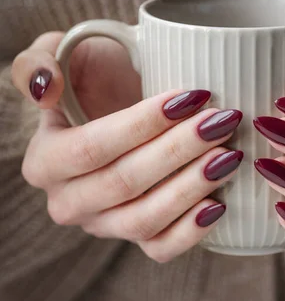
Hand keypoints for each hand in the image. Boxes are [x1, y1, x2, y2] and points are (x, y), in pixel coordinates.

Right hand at [12, 33, 242, 262]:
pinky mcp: (134, 235)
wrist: (118, 99)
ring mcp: (102, 223)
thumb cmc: (95, 73)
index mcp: (44, 159)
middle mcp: (67, 201)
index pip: (92, 148)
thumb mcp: (60, 52)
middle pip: (124, 183)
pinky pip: (159, 248)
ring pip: (144, 219)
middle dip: (178, 151)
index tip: (190, 97)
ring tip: (230, 154)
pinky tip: (220, 202)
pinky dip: (190, 231)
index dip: (142, 125)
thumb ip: (38, 62)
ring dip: (191, 187)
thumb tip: (47, 88)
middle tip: (222, 120)